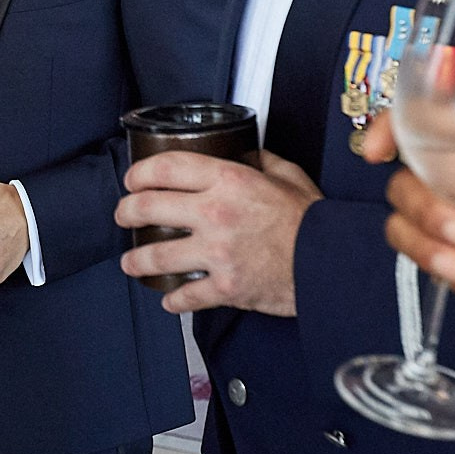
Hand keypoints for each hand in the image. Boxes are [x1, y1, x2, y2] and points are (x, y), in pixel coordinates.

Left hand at [116, 149, 322, 315]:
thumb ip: (260, 160)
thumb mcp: (287, 175)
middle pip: (149, 207)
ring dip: (137, 259)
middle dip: (127, 211)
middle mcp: (215, 214)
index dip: (140, 172)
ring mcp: (217, 253)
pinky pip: (187, 296)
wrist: (331, 262)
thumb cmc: (311, 220)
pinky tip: (169, 300)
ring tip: (130, 262)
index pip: (167, 168)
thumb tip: (243, 152)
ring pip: (157, 255)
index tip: (133, 179)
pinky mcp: (225, 287)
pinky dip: (175, 301)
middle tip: (123, 216)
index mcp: (228, 181)